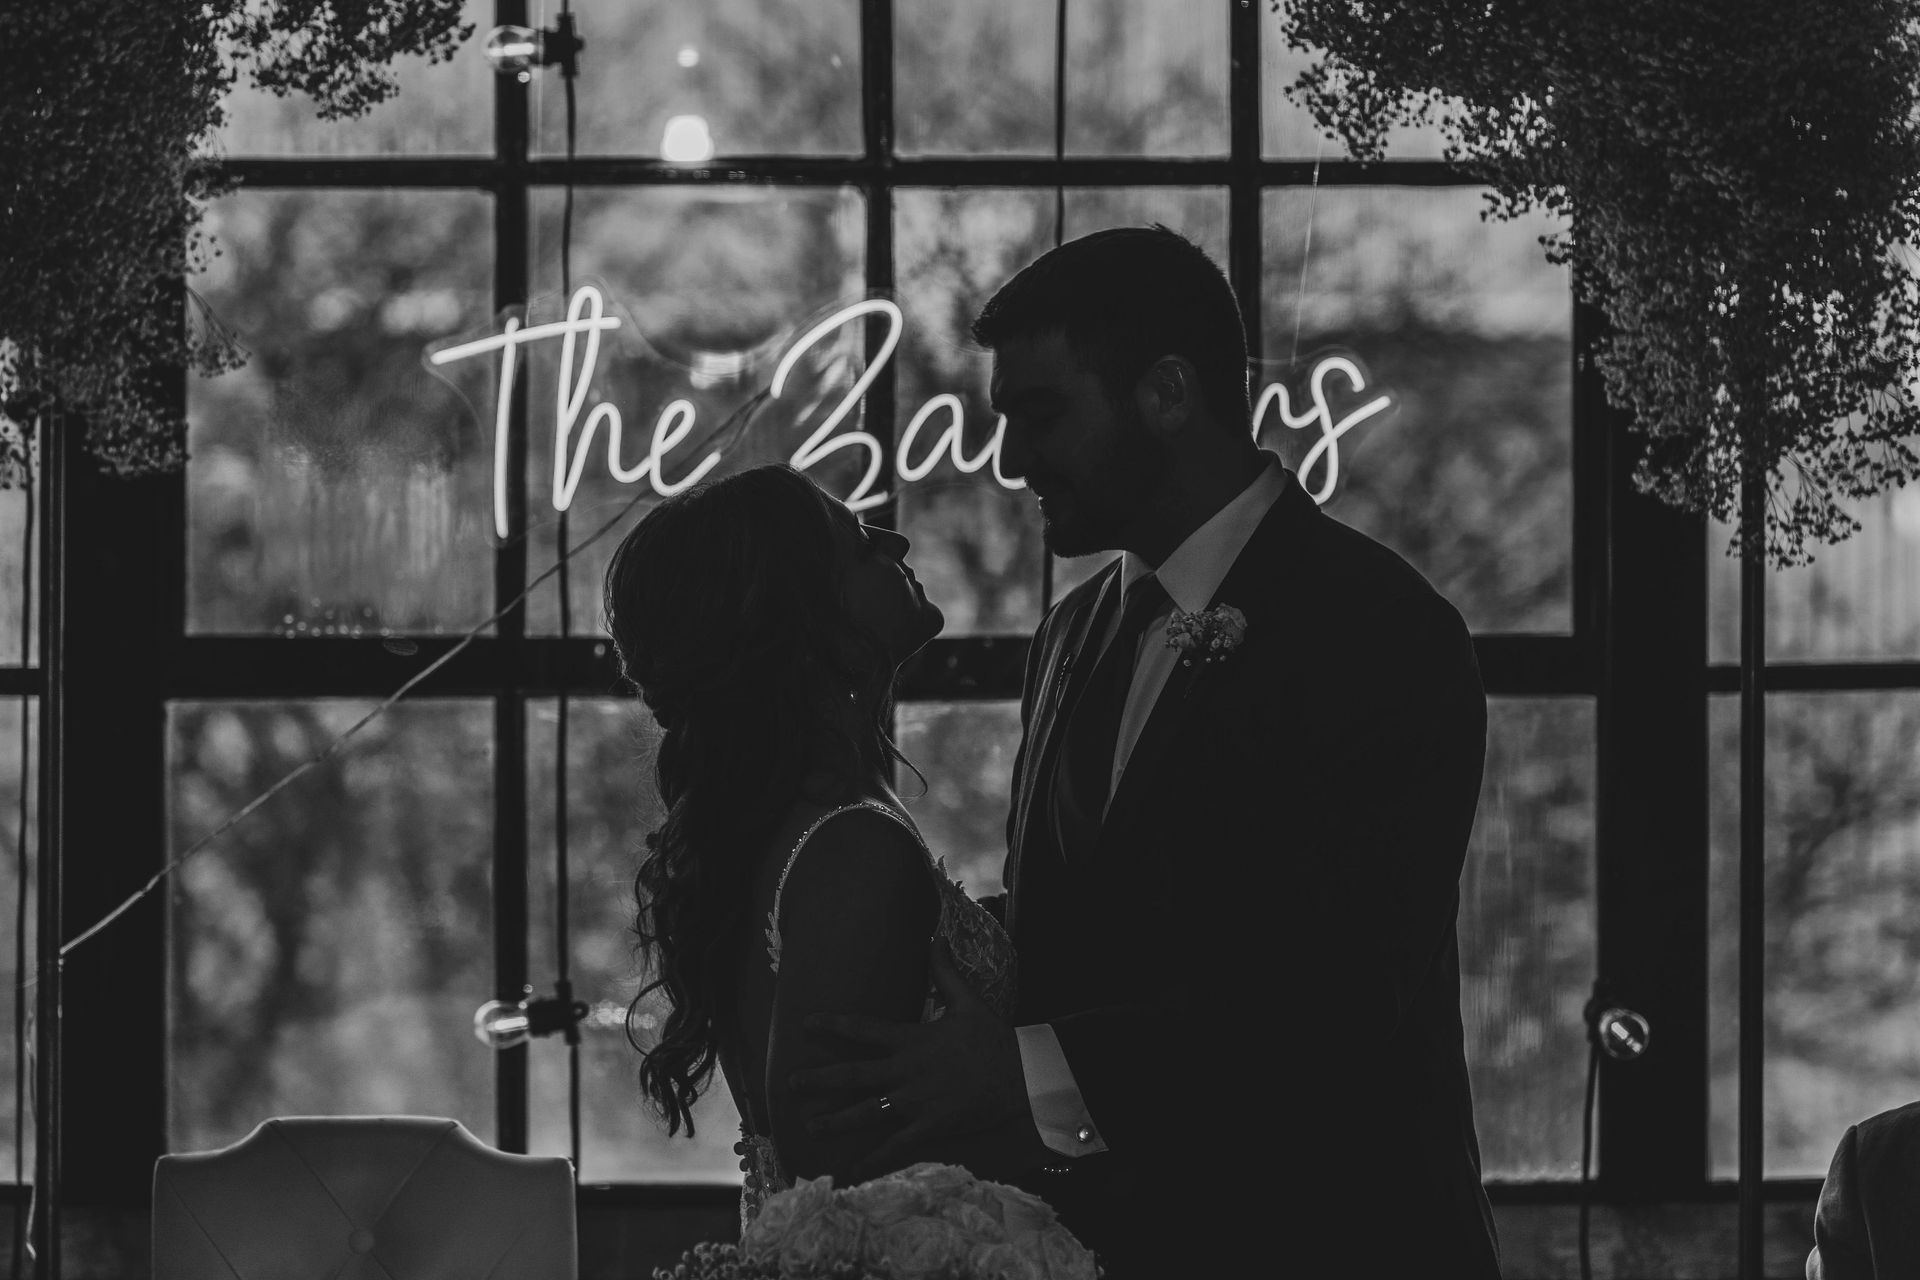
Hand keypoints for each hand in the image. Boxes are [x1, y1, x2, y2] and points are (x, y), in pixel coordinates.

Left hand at [788, 938, 1030, 1181]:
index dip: (833, 1025)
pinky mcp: (929, 1127)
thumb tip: (935, 937)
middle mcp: (906, 1072)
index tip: (807, 1024)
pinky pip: (895, 1146)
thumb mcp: (968, 1002)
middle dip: (820, 1079)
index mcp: (912, 1040)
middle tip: (791, 1084)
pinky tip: (853, 1170)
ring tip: (810, 1127)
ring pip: (866, 1113)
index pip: (864, 1030)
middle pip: (854, 1075)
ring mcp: (915, 1102)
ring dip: (836, 1121)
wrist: (1021, 1076)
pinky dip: (873, 1160)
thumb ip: (944, 973)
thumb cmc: (993, 1039)